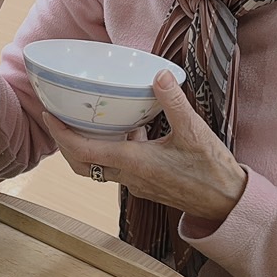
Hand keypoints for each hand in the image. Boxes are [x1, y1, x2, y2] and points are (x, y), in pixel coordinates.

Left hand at [43, 71, 246, 223]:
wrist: (226, 202)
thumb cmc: (211, 171)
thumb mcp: (194, 130)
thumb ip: (173, 102)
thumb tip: (158, 74)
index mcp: (132, 163)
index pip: (82, 151)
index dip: (61, 134)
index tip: (50, 114)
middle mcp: (128, 176)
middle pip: (82, 163)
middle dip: (65, 143)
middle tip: (60, 119)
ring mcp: (137, 183)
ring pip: (99, 166)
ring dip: (88, 147)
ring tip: (89, 120)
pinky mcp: (147, 184)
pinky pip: (119, 167)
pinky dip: (113, 149)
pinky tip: (132, 130)